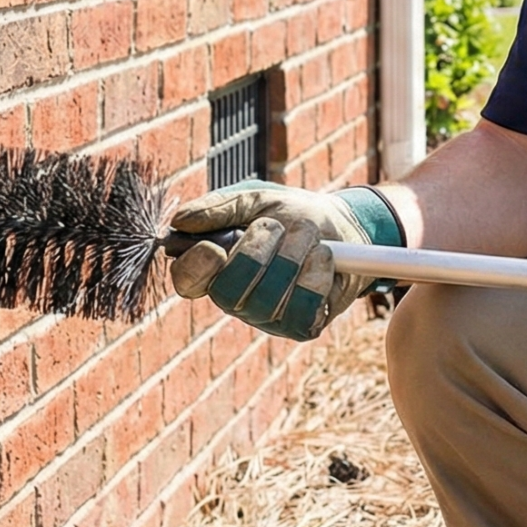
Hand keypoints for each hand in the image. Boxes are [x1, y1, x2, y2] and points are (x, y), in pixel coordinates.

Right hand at [165, 182, 404, 340]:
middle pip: (229, 292)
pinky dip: (316, 274)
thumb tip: (181, 222)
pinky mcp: (301, 326)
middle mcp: (236, 298)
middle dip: (257, 251)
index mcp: (216, 267)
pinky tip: (323, 258)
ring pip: (269, 299)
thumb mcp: (256, 199)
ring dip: (293, 255)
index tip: (213, 247)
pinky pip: (302, 309)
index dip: (196, 268)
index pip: (187, 281)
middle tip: (277, 226)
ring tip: (307, 236)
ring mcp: (268, 317)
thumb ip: (219, 208)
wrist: (346, 226)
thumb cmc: (294, 214)